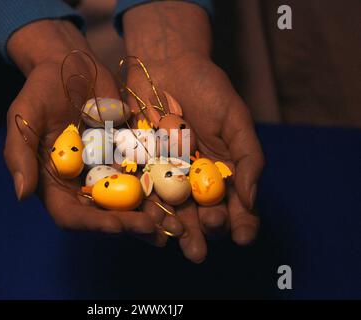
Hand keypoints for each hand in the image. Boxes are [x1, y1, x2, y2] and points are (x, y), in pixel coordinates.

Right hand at [4, 20, 157, 234]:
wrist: (71, 66)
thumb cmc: (40, 90)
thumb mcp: (23, 118)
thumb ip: (19, 155)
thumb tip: (22, 195)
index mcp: (54, 183)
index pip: (71, 215)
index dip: (93, 224)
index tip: (116, 226)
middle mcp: (81, 183)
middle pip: (105, 215)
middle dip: (130, 225)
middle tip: (155, 229)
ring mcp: (106, 171)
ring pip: (130, 202)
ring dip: (151, 214)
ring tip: (174, 223)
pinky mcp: (128, 156)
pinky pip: (146, 174)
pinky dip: (162, 186)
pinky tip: (182, 194)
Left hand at [123, 2, 264, 261]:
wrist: (166, 65)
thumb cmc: (208, 89)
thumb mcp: (236, 119)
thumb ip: (248, 158)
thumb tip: (252, 200)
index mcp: (224, 174)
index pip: (236, 207)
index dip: (241, 223)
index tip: (242, 235)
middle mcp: (196, 182)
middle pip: (202, 216)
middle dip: (203, 233)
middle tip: (203, 242)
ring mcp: (167, 178)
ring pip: (173, 212)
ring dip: (174, 230)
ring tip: (176, 240)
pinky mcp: (141, 169)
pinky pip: (143, 195)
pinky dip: (146, 210)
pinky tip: (148, 223)